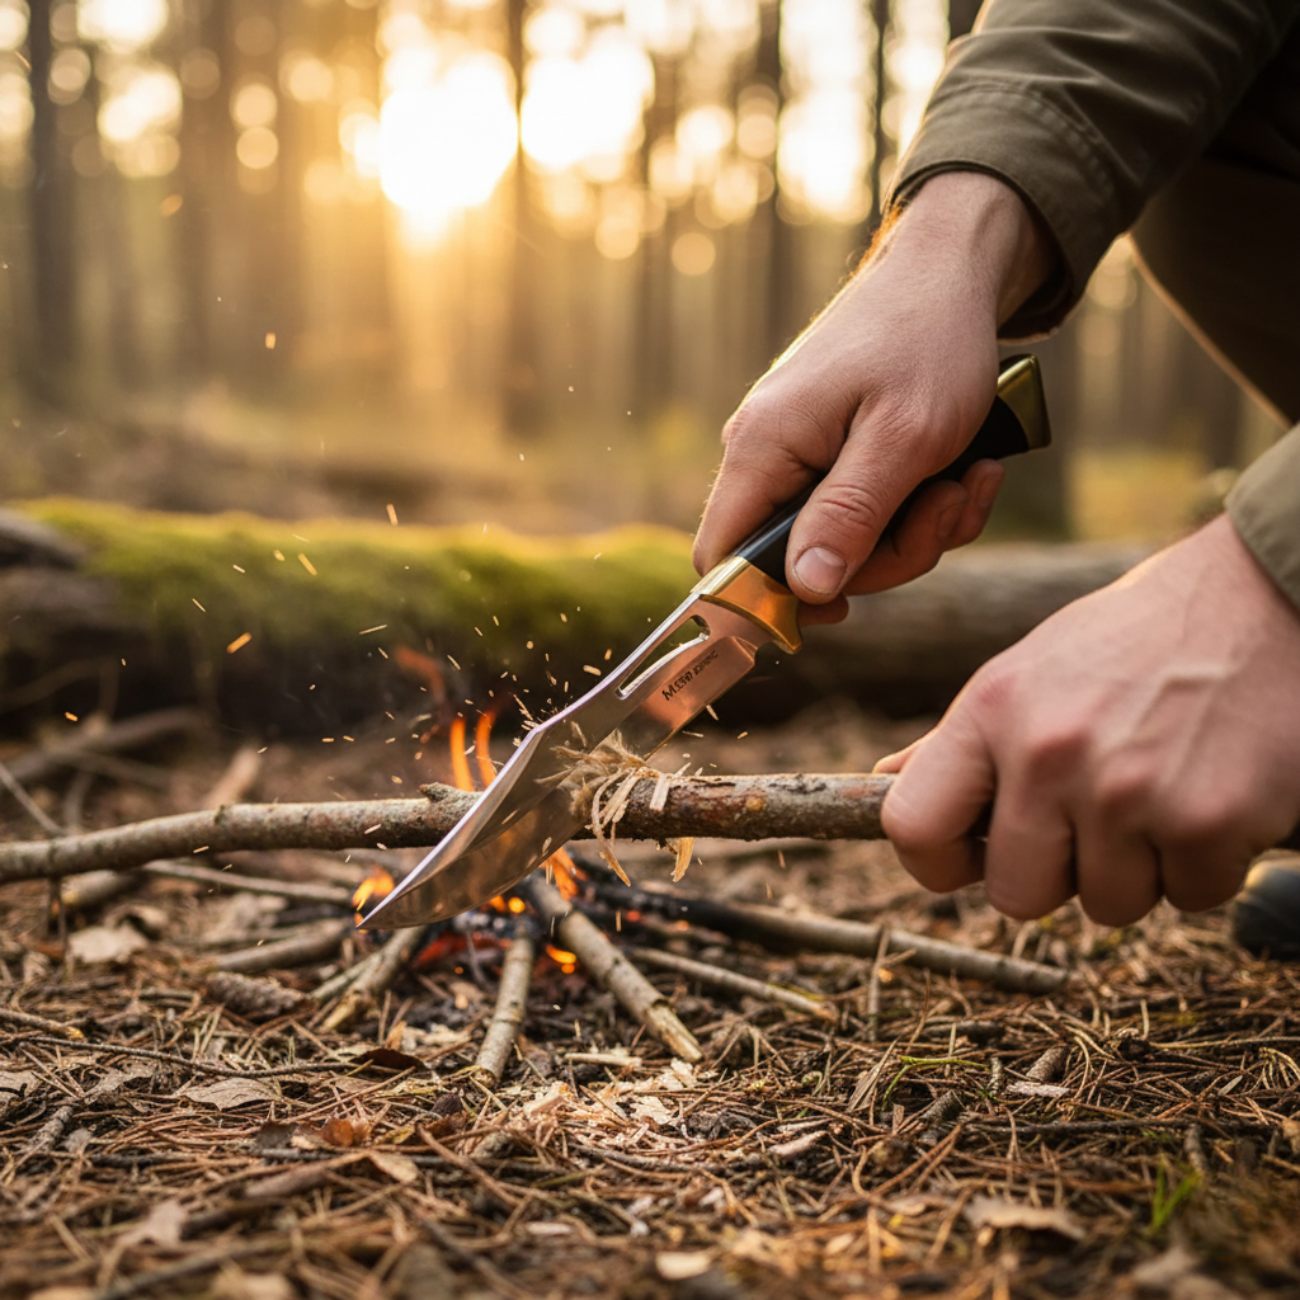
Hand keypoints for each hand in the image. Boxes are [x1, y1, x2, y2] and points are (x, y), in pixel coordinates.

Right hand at [693, 172, 1053, 615]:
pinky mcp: (832, 454)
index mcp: (762, 450)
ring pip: (844, 544)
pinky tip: (965, 471)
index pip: (720, 560)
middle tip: (947, 508)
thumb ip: (850, 516)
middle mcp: (765, 456)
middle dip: (885, 557)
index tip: (846, 606)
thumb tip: (806, 591)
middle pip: (799, 563)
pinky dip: (920, 508)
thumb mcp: (904, 438)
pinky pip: (867, 515)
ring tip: (968, 478)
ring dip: (918, 531)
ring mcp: (800, 455)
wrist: (953, 273)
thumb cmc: (929, 341)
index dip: (767, 602)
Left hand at [876, 514, 1299, 925]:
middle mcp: (1049, 752)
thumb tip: (884, 779)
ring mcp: (1128, 792)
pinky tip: (1208, 793)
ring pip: (1108, 906)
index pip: (912, 826)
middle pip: (1015, 894)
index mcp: (991, 710)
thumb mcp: (1025, 672)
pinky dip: (1204, 864)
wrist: (1263, 596)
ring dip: (1137, 868)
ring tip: (1158, 788)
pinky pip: (1190, 897)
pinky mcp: (1209, 821)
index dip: (935, 864)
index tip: (969, 859)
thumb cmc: (1131, 641)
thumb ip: (957, 740)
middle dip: (1056, 872)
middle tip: (1093, 817)